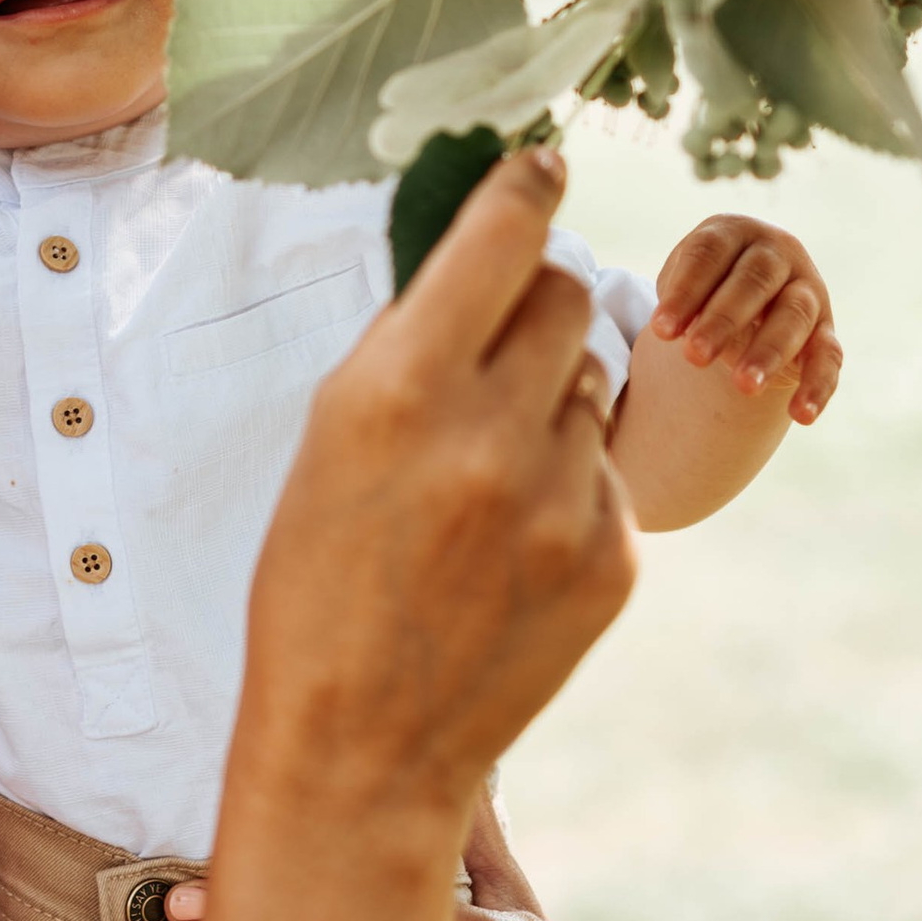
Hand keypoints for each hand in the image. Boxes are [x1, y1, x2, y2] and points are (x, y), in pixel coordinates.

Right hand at [126, 151, 636, 920]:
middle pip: (568, 297)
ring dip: (555, 404)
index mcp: (395, 386)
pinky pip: (605, 476)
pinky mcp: (610, 558)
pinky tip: (505, 554)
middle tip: (493, 359)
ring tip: (485, 480)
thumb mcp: (323, 450)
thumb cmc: (311, 594)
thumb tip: (485, 265)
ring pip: (594, 384)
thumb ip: (408, 355)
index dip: (526, 187)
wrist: (357, 756)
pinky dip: (567, 492)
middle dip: (538, 311)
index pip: (503, 233)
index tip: (540, 164)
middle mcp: (487, 427)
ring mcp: (560, 496)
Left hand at [649, 213, 840, 423]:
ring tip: (742, 386)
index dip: (685, 292)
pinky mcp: (826, 331)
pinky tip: (801, 415)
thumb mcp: (686, 280)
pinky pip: (829, 358)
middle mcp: (779, 253)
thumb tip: (671, 330)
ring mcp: (809, 290)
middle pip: (754, 281)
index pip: (709, 255)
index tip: (660, 331)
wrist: (744, 292)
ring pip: (794, 317)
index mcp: (735, 233)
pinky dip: (817, 386)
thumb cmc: (704, 284)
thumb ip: (679, 296)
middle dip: (723, 320)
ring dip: (769, 351)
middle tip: (693, 357)